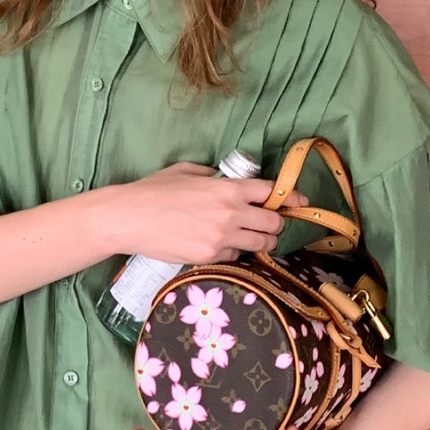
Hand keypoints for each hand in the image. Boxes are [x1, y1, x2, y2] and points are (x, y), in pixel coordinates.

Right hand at [100, 161, 308, 263]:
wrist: (129, 218)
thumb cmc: (153, 190)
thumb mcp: (187, 172)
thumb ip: (214, 177)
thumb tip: (225, 181)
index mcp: (228, 188)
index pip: (271, 192)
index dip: (289, 198)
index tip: (300, 202)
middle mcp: (231, 213)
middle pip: (274, 223)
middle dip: (275, 224)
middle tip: (269, 225)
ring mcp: (221, 238)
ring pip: (260, 245)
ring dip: (261, 243)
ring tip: (253, 240)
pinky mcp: (209, 257)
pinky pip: (234, 258)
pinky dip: (234, 254)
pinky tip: (223, 248)